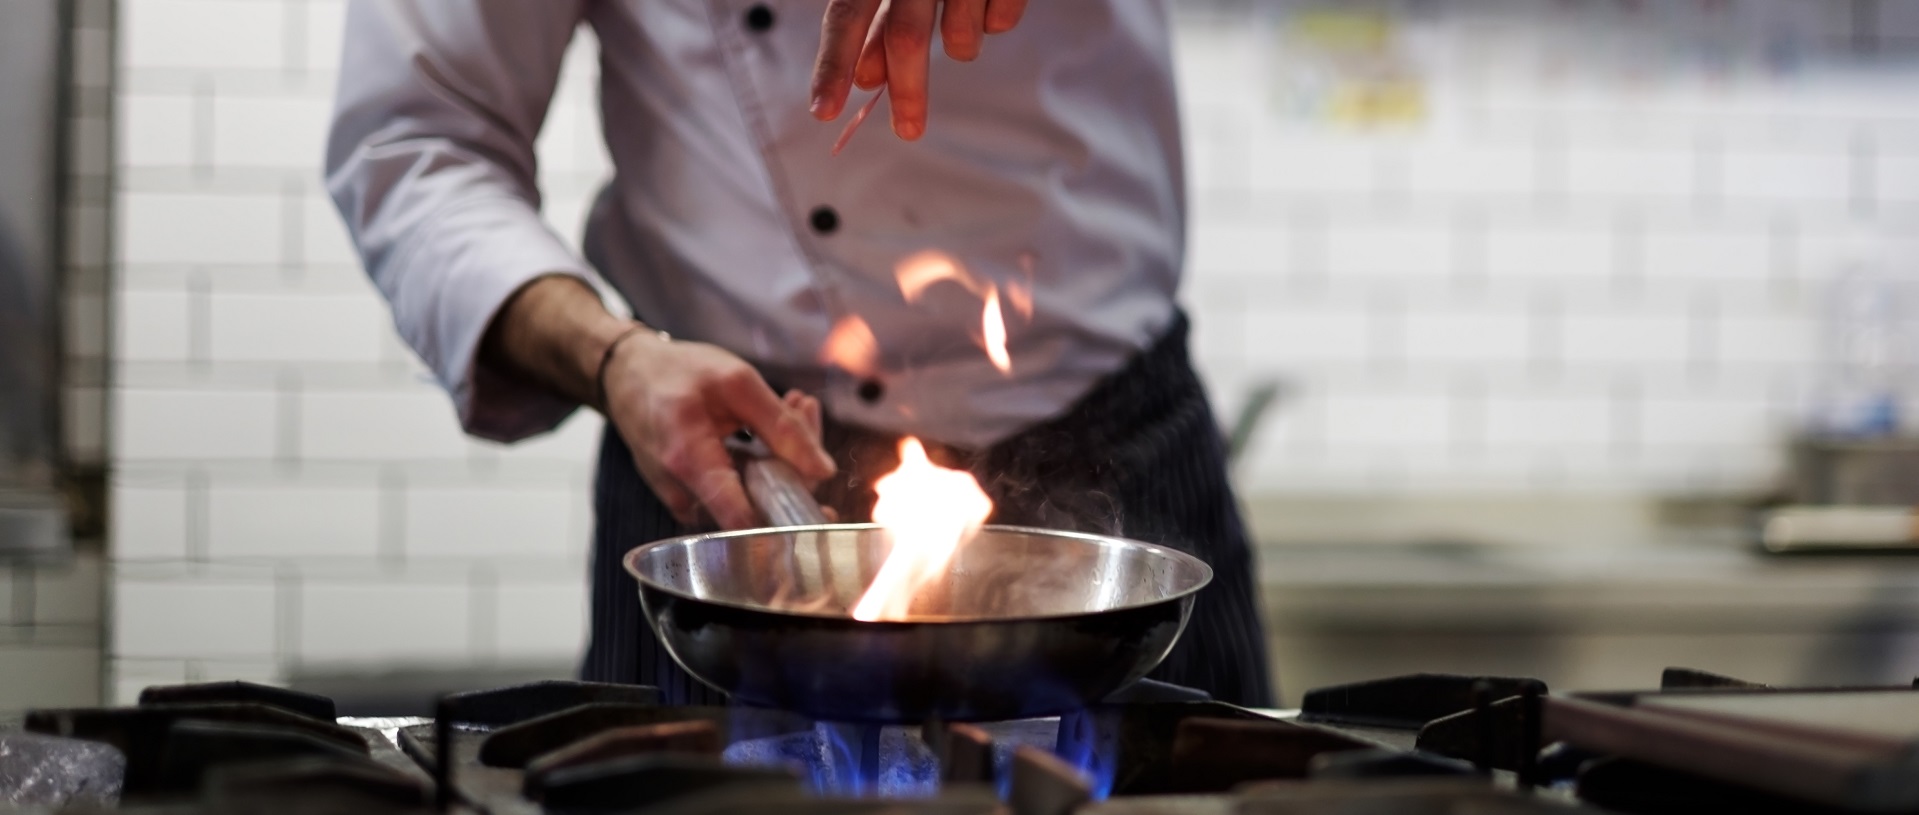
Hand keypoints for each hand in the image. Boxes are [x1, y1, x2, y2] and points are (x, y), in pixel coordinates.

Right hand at [601, 332, 835, 529]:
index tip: (821, 502)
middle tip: (804, 407)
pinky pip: (738, 490)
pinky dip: (762, 458)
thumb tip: (823, 471)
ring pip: (753, 497)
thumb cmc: (676, 372)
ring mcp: (685, 499)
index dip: (787, 523)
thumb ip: (782, 427)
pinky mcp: (691, 496)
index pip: (744, 520)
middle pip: (760, 504)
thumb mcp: (737, 382)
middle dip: (797, 460)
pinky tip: (770, 420)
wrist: (627, 374)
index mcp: (689, 462)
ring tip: (792, 403)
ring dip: (783, 454)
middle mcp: (683, 493)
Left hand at [809, 0, 1029, 139]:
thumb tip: (866, 79)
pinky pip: (1002, 21)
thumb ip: (879, 22)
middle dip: (908, 90)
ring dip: (960, 47)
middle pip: (908, 35)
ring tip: (961, 26)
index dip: (833, 64)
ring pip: (962, 37)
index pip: (847, 14)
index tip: (823, 111)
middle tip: (909, 130)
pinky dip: (995, 21)